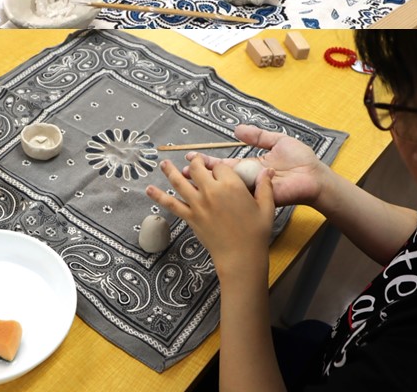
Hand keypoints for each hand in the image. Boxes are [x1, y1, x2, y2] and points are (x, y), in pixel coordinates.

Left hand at [147, 156, 274, 277]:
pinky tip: (149, 189)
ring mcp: (198, 204)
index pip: (220, 167)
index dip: (220, 168)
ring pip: (180, 182)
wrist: (241, 257)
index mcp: (231, 185)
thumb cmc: (256, 233)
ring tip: (164, 163)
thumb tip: (267, 170)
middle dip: (195, 163)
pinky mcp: (190, 216)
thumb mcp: (266, 207)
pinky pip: (171, 204)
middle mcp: (211, 191)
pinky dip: (158, 196)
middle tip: (192, 160)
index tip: (220, 171)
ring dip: (170, 171)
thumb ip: (266, 186)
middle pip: (197, 169)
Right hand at [183, 124, 328, 206]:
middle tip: (181, 171)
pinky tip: (210, 193)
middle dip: (199, 174)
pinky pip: (240, 196)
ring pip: (224, 188)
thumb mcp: (277, 141)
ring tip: (187, 181)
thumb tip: (237, 129)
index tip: (191, 156)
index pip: (223, 164)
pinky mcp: (259, 198)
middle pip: (218, 177)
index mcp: (249, 166)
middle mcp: (247, 179)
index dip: (206, 161)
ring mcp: (251, 190)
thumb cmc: (301, 160)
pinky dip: (224, 196)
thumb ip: (258, 136)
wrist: (316, 177)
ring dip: (207, 186)